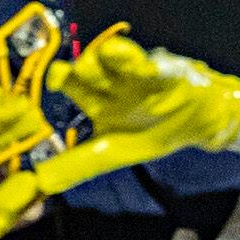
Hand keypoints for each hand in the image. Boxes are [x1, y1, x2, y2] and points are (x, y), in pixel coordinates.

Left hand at [26, 25, 239, 196]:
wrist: (198, 119)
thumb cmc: (153, 132)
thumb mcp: (113, 152)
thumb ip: (79, 164)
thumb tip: (40, 183)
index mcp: (97, 100)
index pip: (72, 84)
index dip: (62, 78)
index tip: (57, 79)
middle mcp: (113, 82)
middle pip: (92, 68)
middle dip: (86, 67)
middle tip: (80, 70)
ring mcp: (138, 75)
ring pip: (119, 60)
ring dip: (112, 58)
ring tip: (111, 56)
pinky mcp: (167, 71)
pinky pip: (157, 65)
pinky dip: (151, 67)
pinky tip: (147, 69)